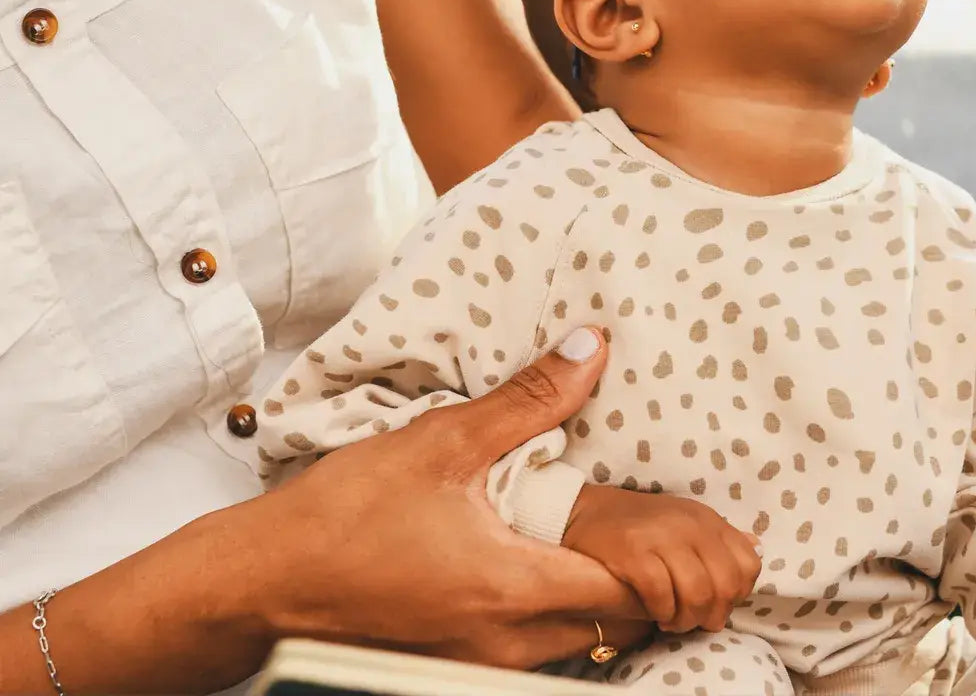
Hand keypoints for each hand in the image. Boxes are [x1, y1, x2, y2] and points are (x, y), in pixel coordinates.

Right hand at [253, 326, 652, 669]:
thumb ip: (529, 400)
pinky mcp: (455, 668)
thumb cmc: (346, 512)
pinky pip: (537, 650)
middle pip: (617, 626)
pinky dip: (561, 614)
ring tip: (601, 537)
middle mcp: (507, 646)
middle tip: (644, 520)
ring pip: (580, 643)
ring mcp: (480, 666)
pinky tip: (544, 565)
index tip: (671, 518)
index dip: (665, 557)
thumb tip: (592, 351)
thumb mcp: (443, 440)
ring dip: (605, 598)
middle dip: (646, 579)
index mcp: (514, 588)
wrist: (264, 582)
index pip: (631, 590)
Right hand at [562, 484, 760, 634]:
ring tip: (671, 619)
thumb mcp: (686, 522)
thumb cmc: (641, 525)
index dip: (736, 594)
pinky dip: (661, 612)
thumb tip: (756, 547)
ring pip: (698, 595)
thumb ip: (719, 539)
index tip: (715, 601)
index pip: (747, 565)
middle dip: (711, 614)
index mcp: (707, 520)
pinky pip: (662, 597)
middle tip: (692, 619)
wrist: (587, 511)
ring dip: (685, 619)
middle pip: (725, 586)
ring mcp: (661, 537)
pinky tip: (653, 610)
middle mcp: (690, 525)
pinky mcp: (633, 553)